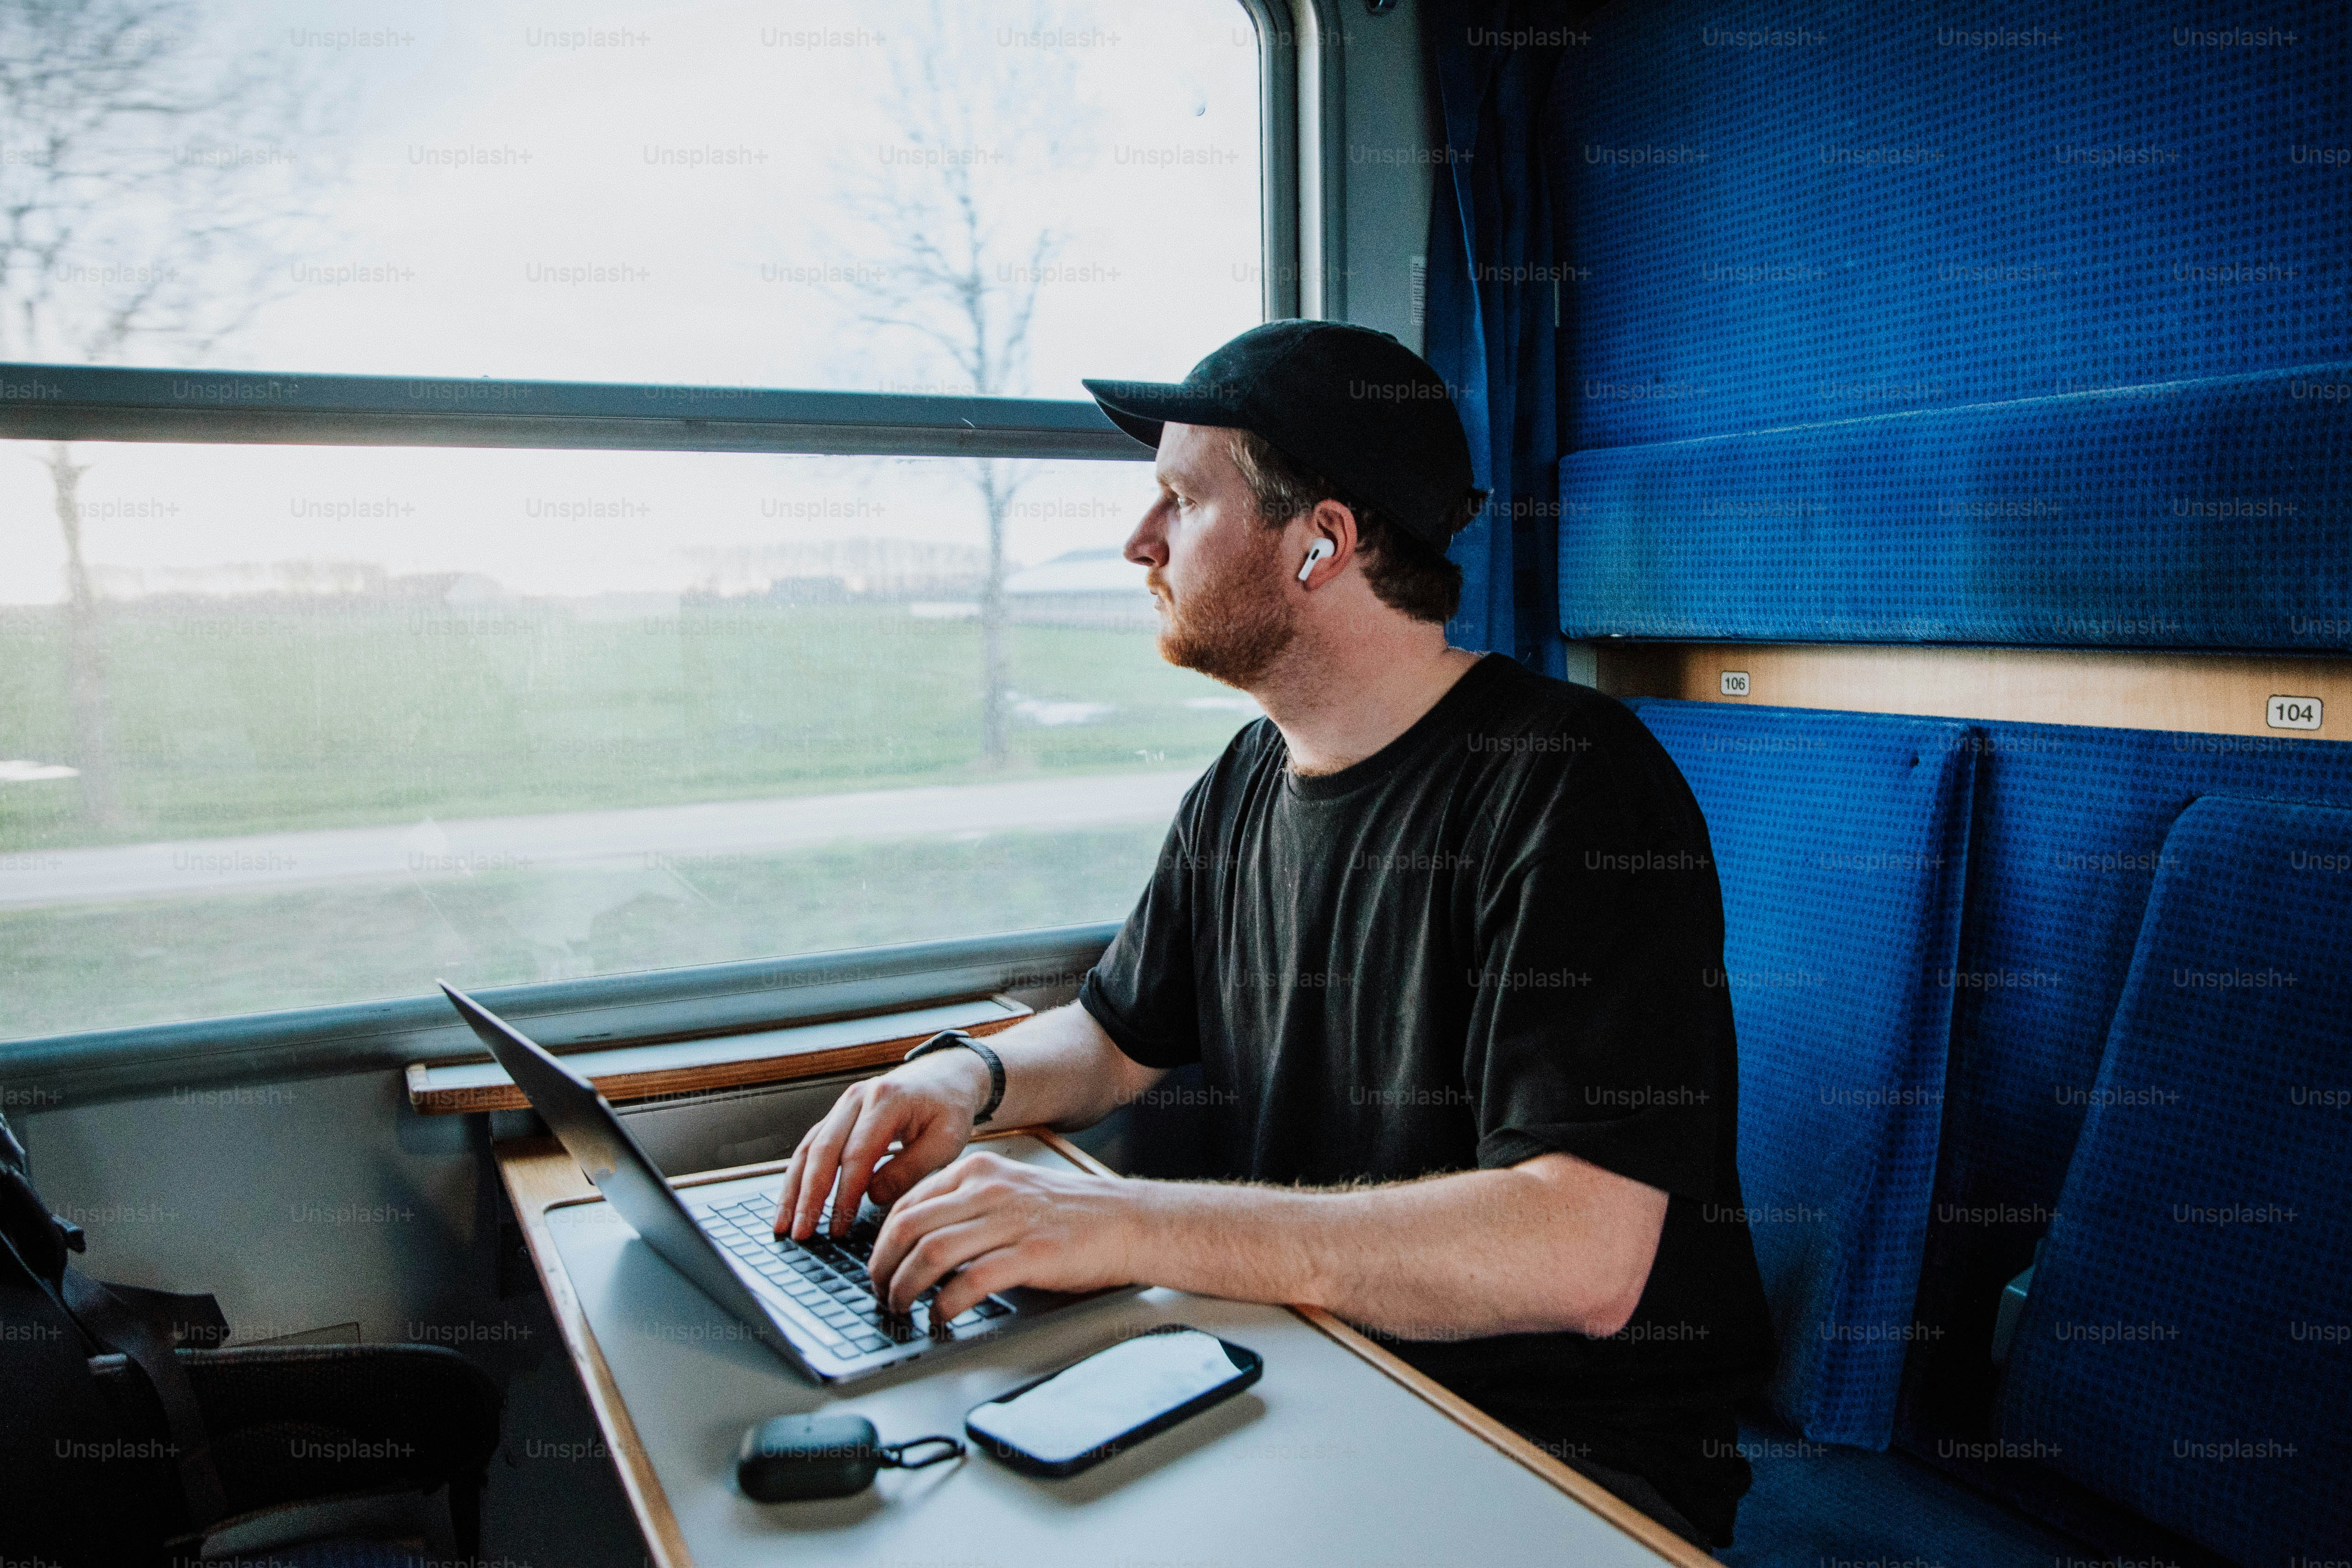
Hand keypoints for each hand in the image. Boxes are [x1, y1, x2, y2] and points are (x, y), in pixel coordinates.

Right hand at [772, 1051, 990, 1240]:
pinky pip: (811, 1146)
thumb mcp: (946, 1140)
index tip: (838, 1227)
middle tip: (801, 1232)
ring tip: (783, 1224)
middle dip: (808, 1195)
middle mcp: (857, 1098)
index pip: (857, 1154)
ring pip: (809, 1148)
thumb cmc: (949, 1108)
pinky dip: (798, 1176)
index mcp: (886, 1100)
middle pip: (822, 1150)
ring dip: (793, 1188)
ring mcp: (844, 1105)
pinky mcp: (838, 1116)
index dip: (844, 1194)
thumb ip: (911, 1169)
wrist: (946, 1075)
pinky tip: (790, 1202)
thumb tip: (872, 1198)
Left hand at [867, 1151, 1143, 1321]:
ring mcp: (1009, 1220)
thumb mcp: (1011, 1191)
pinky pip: (970, 1281)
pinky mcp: (1030, 1254)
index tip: (877, 1265)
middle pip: (907, 1226)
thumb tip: (919, 1240)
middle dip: (881, 1266)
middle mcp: (988, 1189)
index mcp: (979, 1170)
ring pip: (930, 1253)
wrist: (1129, 1221)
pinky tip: (941, 1317)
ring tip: (901, 1308)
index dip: (880, 1240)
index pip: (907, 1202)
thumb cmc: (1072, 1214)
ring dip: (904, 1287)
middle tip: (879, 1292)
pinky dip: (945, 1304)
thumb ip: (968, 1205)